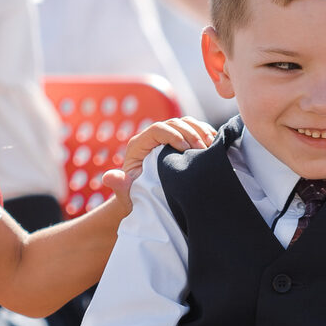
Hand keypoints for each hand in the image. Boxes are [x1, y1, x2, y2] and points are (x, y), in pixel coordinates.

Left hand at [100, 117, 215, 209]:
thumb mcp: (128, 195)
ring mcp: (168, 138)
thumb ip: (120, 186)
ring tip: (211, 146)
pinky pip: (195, 129)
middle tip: (203, 149)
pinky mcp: (181, 142)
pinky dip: (206, 133)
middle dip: (191, 133)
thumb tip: (110, 177)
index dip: (173, 135)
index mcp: (138, 145)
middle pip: (174, 123)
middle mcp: (152, 137)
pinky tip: (215, 144)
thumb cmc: (138, 199)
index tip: (186, 150)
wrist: (148, 202)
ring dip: (201, 131)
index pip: (157, 129)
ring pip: (186, 123)